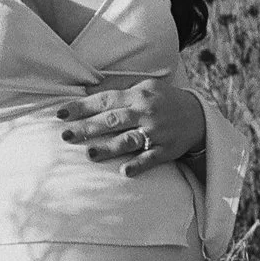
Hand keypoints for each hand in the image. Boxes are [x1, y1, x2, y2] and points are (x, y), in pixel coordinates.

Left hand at [57, 79, 206, 178]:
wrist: (199, 116)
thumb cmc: (163, 101)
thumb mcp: (144, 88)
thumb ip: (118, 93)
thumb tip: (87, 92)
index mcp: (138, 96)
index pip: (105, 100)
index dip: (82, 107)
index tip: (60, 114)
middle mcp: (146, 112)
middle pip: (113, 120)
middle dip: (88, 128)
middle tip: (65, 135)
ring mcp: (157, 132)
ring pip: (129, 140)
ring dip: (109, 147)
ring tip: (89, 154)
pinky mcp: (166, 150)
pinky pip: (151, 158)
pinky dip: (138, 165)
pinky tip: (124, 172)